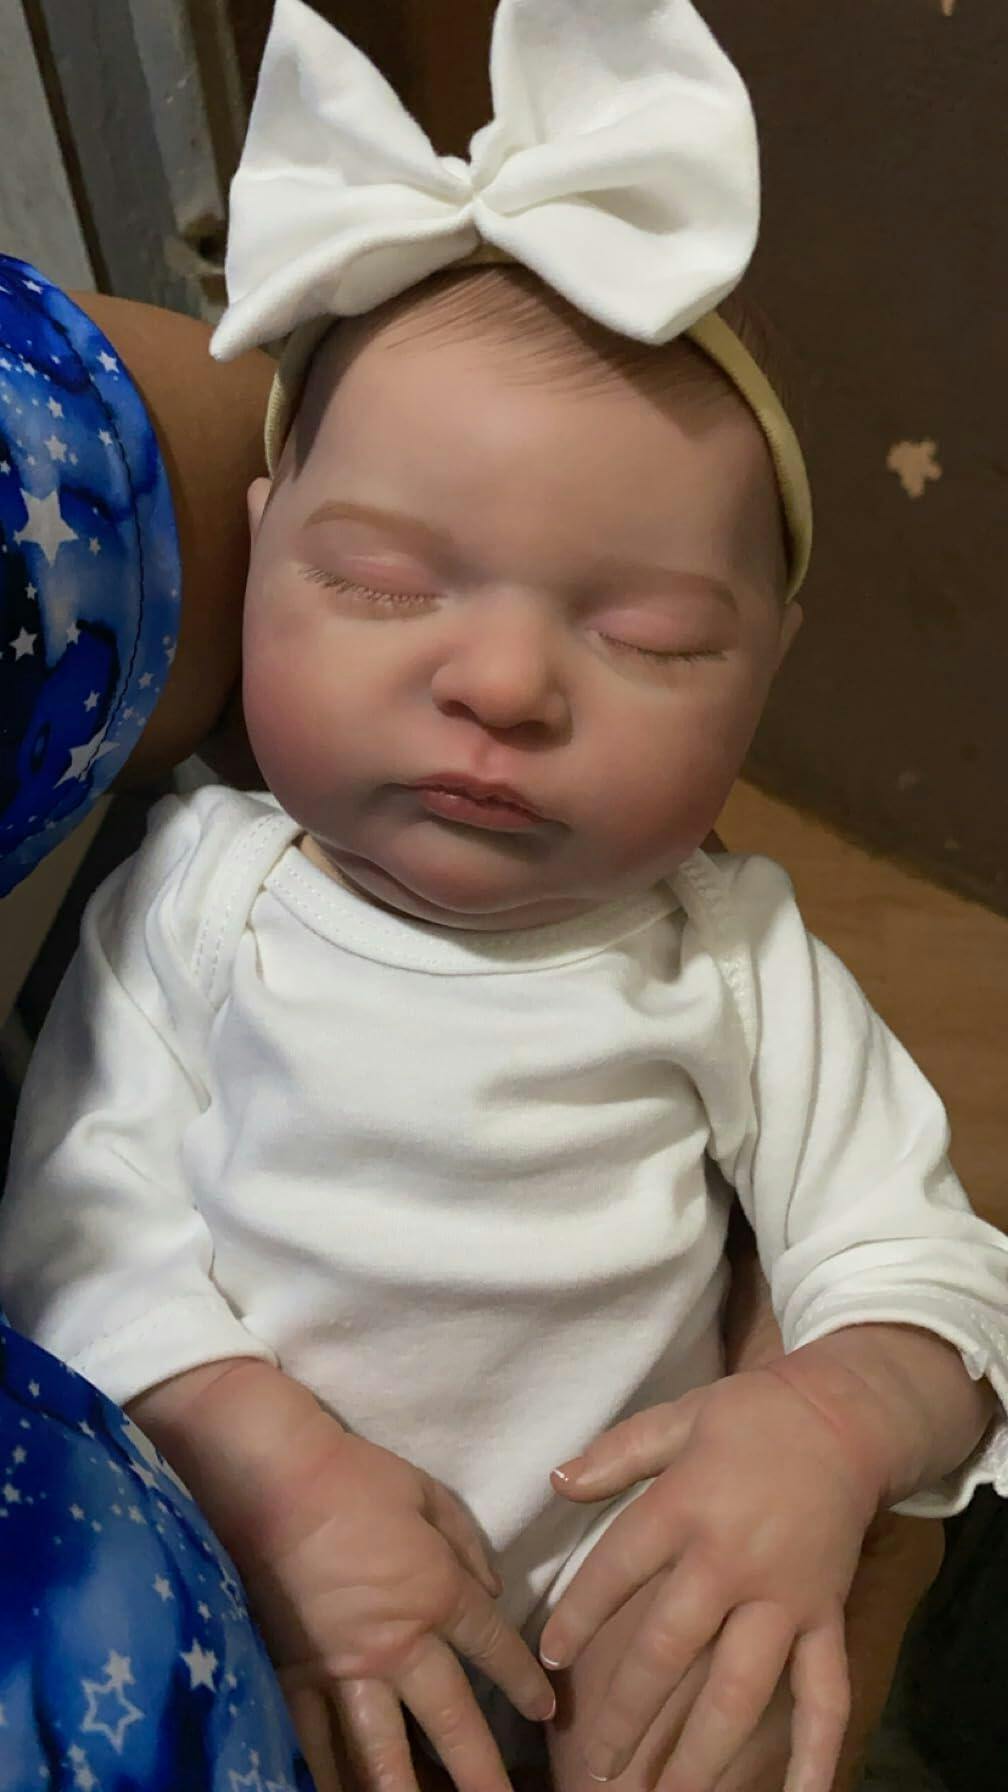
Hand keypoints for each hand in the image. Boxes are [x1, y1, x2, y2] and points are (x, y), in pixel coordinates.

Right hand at [237, 1426, 554, 1791]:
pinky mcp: (293, 1674)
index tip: (545, 1709)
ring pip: (381, 1752)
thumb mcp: (428, 1495)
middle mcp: (397, 1645)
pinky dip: (329, 1775)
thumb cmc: (355, 1478)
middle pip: (451, 1722)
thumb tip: (493, 1592)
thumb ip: (467, 1546)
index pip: (493, 1649)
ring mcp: (342, 1669)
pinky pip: (314, 1740)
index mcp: (437, 1594)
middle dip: (481, 1771)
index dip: (524, 1681)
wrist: (274, 1480)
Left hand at [538, 1372, 881, 1791]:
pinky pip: (825, 1693)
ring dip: (703, 1752)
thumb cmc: (751, 1416)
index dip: (577, 1618)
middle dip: (628, 1711)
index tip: (550, 1660)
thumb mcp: (678, 1417)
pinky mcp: (826, 1616)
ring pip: (740, 1689)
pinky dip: (817, 1753)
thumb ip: (615, 1454)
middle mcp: (732, 1562)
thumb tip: (555, 1481)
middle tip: (598, 1766)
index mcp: (686, 1507)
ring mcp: (784, 1598)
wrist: (845, 1418)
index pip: (616, 1572)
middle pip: (669, 1648)